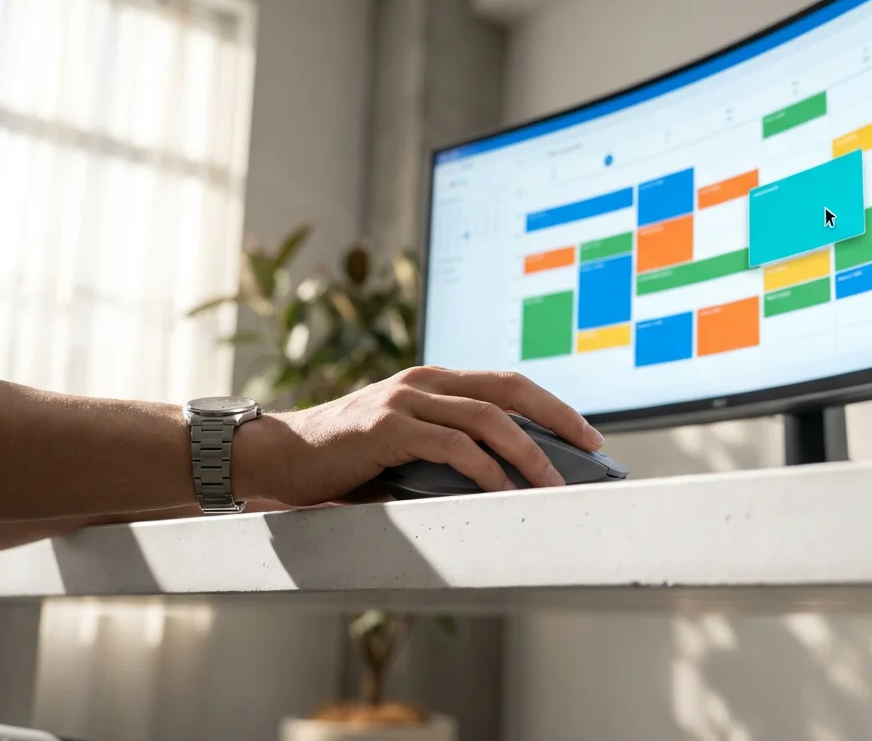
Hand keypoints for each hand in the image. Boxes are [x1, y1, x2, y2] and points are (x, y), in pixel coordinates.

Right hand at [237, 367, 603, 506]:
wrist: (280, 456)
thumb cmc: (346, 460)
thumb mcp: (407, 448)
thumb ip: (449, 452)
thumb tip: (511, 480)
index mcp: (433, 381)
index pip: (507, 384)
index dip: (552, 406)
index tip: (587, 434)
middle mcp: (424, 380)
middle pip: (509, 390)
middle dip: (558, 418)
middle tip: (591, 448)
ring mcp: (405, 399)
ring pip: (487, 418)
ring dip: (527, 453)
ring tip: (552, 484)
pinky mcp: (386, 426)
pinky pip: (450, 445)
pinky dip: (483, 470)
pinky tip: (502, 492)